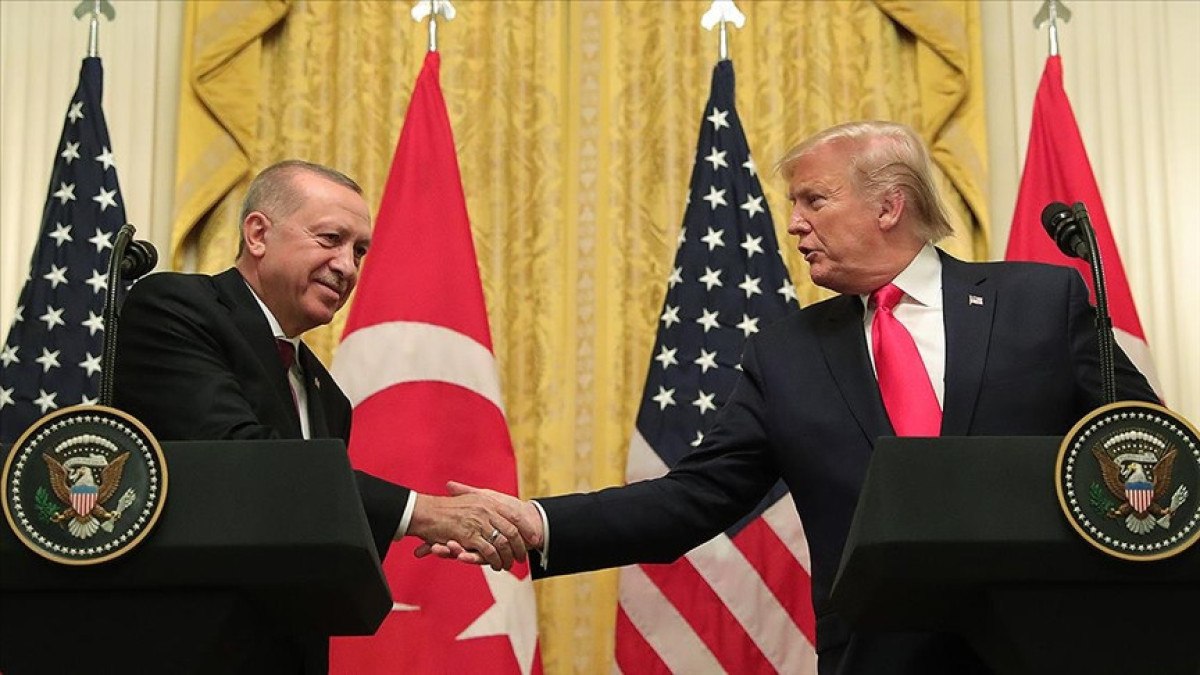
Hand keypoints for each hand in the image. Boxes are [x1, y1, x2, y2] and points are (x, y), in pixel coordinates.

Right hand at [413, 481, 543, 566]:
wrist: (425, 511)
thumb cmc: (447, 507)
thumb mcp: (470, 498)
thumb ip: (486, 502)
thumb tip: (502, 507)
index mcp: (488, 501)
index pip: (514, 516)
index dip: (526, 527)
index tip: (535, 537)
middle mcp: (486, 510)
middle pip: (512, 531)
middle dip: (520, 546)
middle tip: (523, 557)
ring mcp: (478, 523)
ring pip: (502, 543)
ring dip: (508, 557)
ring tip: (510, 565)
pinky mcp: (470, 536)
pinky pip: (488, 551)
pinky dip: (495, 560)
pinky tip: (497, 566)